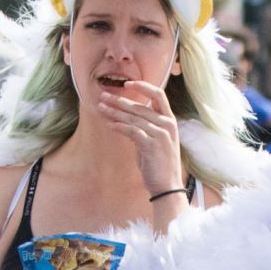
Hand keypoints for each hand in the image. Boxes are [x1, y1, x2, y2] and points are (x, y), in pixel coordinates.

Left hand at [96, 80, 183, 198]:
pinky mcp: (151, 145)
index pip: (158, 94)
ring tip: (101, 109)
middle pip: (139, 106)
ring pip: (133, 118)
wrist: (167, 186)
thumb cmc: (159, 164)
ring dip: (114, 113)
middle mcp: (167, 124)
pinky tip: (109, 125)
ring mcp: (160, 134)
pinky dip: (118, 127)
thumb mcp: (155, 141)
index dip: (143, 86)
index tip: (127, 83)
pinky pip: (131, 131)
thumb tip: (127, 118)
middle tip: (103, 96)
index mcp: (169, 120)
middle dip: (118, 100)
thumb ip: (145, 127)